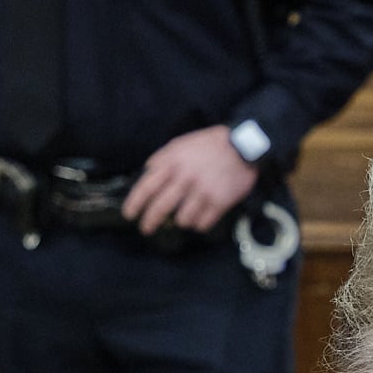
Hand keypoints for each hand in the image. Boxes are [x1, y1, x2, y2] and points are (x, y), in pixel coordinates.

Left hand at [125, 124, 258, 235]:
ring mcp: (203, 192)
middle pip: (161, 208)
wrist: (243, 146)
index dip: (135, 204)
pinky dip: (199, 223)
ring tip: (186, 215)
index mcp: (173, 163)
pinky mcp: (220, 202)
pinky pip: (203, 224)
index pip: (147, 187)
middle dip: (150, 222)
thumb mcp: (181, 143)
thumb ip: (162, 157)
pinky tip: (202, 216)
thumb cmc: (210, 145)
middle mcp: (186, 178)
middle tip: (146, 229)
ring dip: (181, 220)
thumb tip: (147, 171)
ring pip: (182, 219)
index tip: (129, 215)